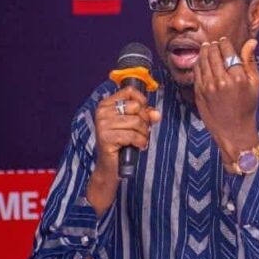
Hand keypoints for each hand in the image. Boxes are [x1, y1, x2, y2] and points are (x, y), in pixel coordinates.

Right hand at [87, 86, 160, 214]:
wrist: (111, 167)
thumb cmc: (122, 143)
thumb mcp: (134, 125)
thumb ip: (145, 115)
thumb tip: (156, 114)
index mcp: (106, 104)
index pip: (129, 91)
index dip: (142, 101)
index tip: (144, 113)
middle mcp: (102, 112)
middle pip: (135, 106)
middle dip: (144, 120)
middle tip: (141, 131)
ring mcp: (102, 125)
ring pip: (136, 121)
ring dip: (143, 133)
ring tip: (140, 140)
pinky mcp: (106, 138)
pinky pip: (132, 135)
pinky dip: (140, 142)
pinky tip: (138, 146)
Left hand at [193, 37, 258, 164]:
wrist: (233, 130)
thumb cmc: (246, 106)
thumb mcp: (254, 83)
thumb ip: (250, 61)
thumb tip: (252, 41)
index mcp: (238, 78)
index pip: (227, 51)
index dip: (224, 43)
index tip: (224, 41)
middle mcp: (222, 81)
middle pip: (213, 53)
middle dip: (213, 45)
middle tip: (214, 43)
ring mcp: (208, 87)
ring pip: (202, 60)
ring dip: (204, 52)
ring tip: (207, 48)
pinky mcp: (199, 92)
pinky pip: (196, 71)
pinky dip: (198, 63)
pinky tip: (201, 61)